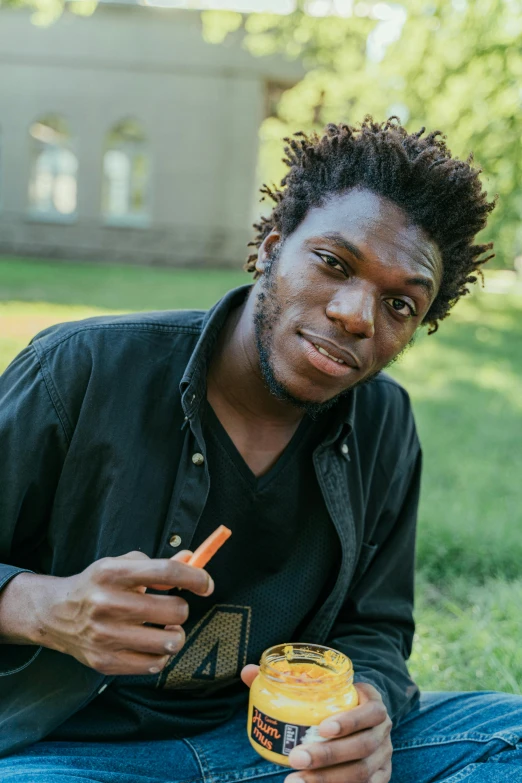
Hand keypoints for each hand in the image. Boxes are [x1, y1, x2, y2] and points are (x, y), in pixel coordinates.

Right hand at [18, 550, 213, 675]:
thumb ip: (157, 564)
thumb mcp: (121, 565)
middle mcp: (108, 603)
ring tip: (166, 629)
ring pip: (168, 642)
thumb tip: (192, 559)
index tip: (207, 584)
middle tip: (173, 609)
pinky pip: (153, 665)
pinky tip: (152, 645)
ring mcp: (105, 636)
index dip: (195, 577)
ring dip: (175, 635)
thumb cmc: (97, 585)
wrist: (56, 614)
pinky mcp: (105, 662)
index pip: (166, 572)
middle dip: (181, 609)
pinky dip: (160, 656)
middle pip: (174, 610)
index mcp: (113, 573)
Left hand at [240, 669, 391, 782]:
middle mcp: (383, 733)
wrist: (367, 717)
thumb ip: (288, 678)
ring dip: (327, 780)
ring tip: (294, 781)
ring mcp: (383, 758)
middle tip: (295, 758)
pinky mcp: (380, 778)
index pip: (369, 713)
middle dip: (328, 755)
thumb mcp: (326, 685)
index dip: (349, 721)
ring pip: (361, 774)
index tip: (321, 727)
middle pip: (362, 748)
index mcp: (374, 704)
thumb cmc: (337, 700)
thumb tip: (248, 672)